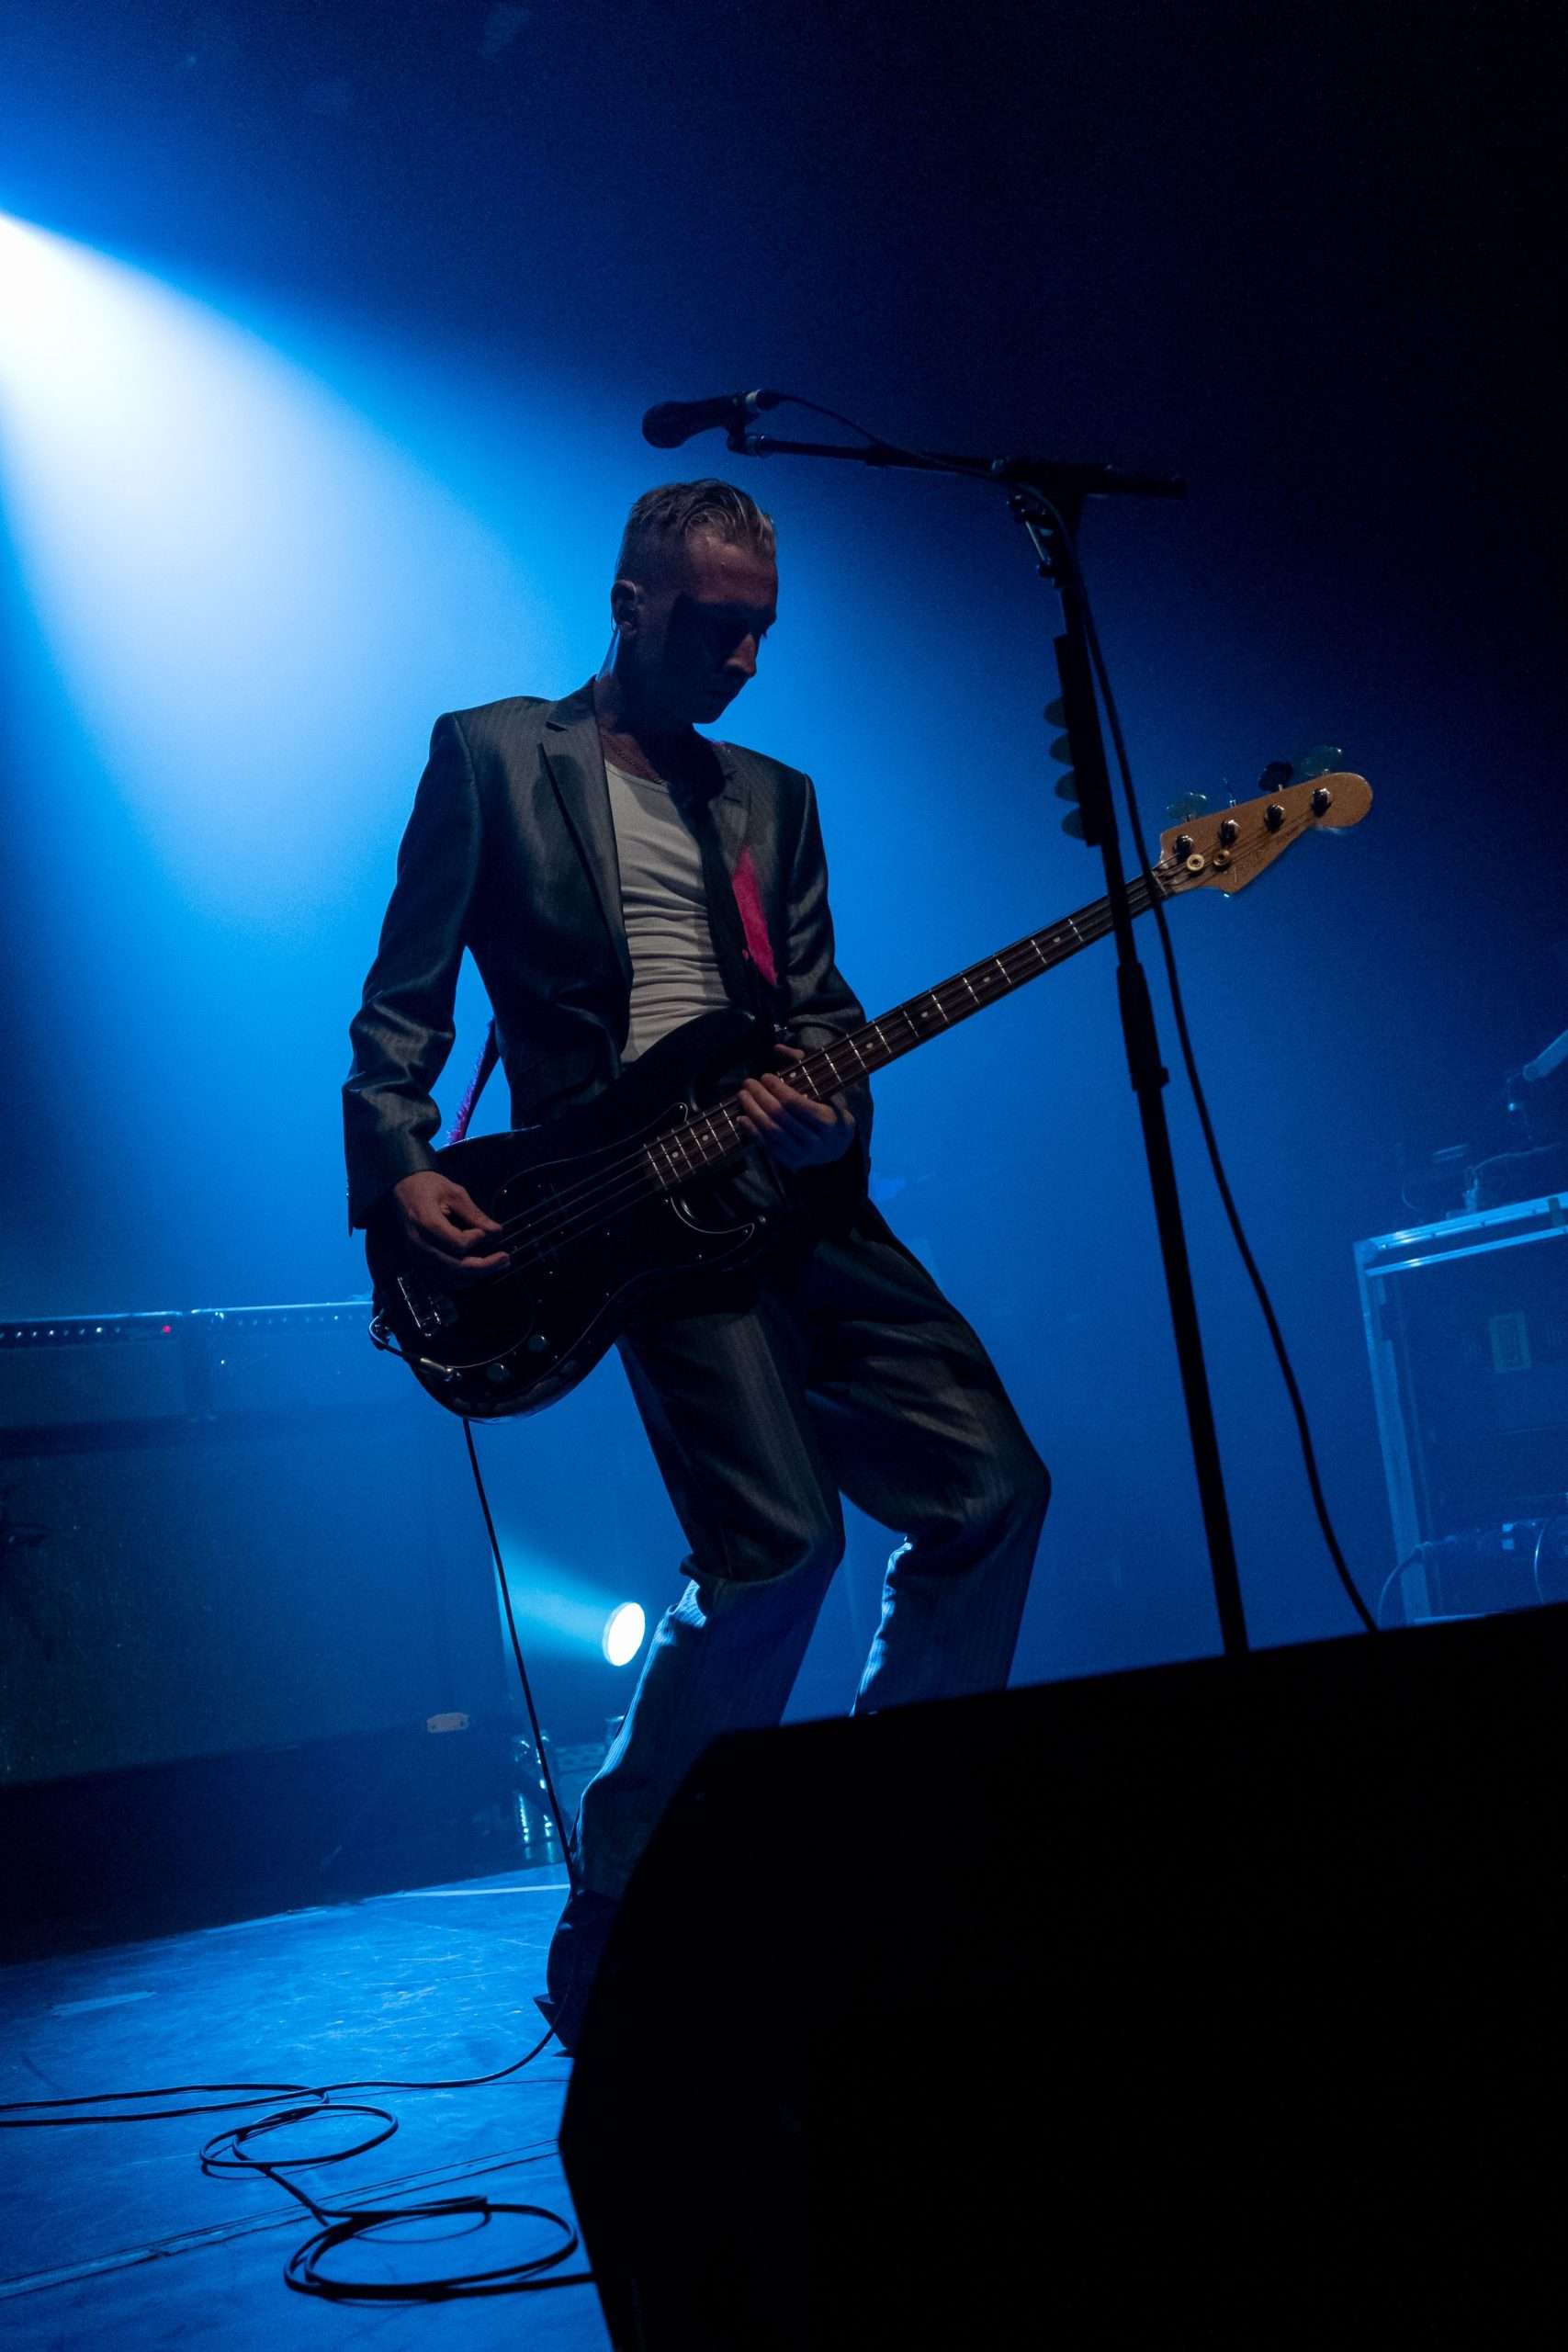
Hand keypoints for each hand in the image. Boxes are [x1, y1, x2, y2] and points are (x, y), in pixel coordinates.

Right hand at [392, 1171, 508, 1279]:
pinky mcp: (418, 1262)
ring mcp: (417, 1256)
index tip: (484, 1231)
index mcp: (426, 1222)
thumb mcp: (455, 1192)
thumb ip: (475, 1214)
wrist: (403, 1189)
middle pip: (456, 1266)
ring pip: (449, 1279)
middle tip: (506, 1259)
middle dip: (485, 1266)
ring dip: (476, 1275)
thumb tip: (497, 1232)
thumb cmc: (429, 1187)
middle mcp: (420, 1244)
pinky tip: (476, 1274)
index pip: (457, 1243)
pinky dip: (460, 1281)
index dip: (476, 1239)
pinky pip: (440, 1282)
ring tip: (497, 1265)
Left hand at [737, 1045, 855, 1170]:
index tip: (765, 1076)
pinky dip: (752, 1131)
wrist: (837, 1146)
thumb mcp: (823, 1087)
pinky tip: (742, 1117)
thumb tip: (777, 1048)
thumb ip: (802, 1065)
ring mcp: (802, 1154)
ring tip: (742, 1096)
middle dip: (760, 1097)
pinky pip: (767, 1146)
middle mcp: (814, 1140)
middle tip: (748, 1083)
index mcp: (826, 1120)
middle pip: (780, 1116)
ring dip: (752, 1112)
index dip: (777, 1089)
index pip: (795, 1103)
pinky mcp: (790, 1161)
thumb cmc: (828, 1109)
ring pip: (771, 1131)